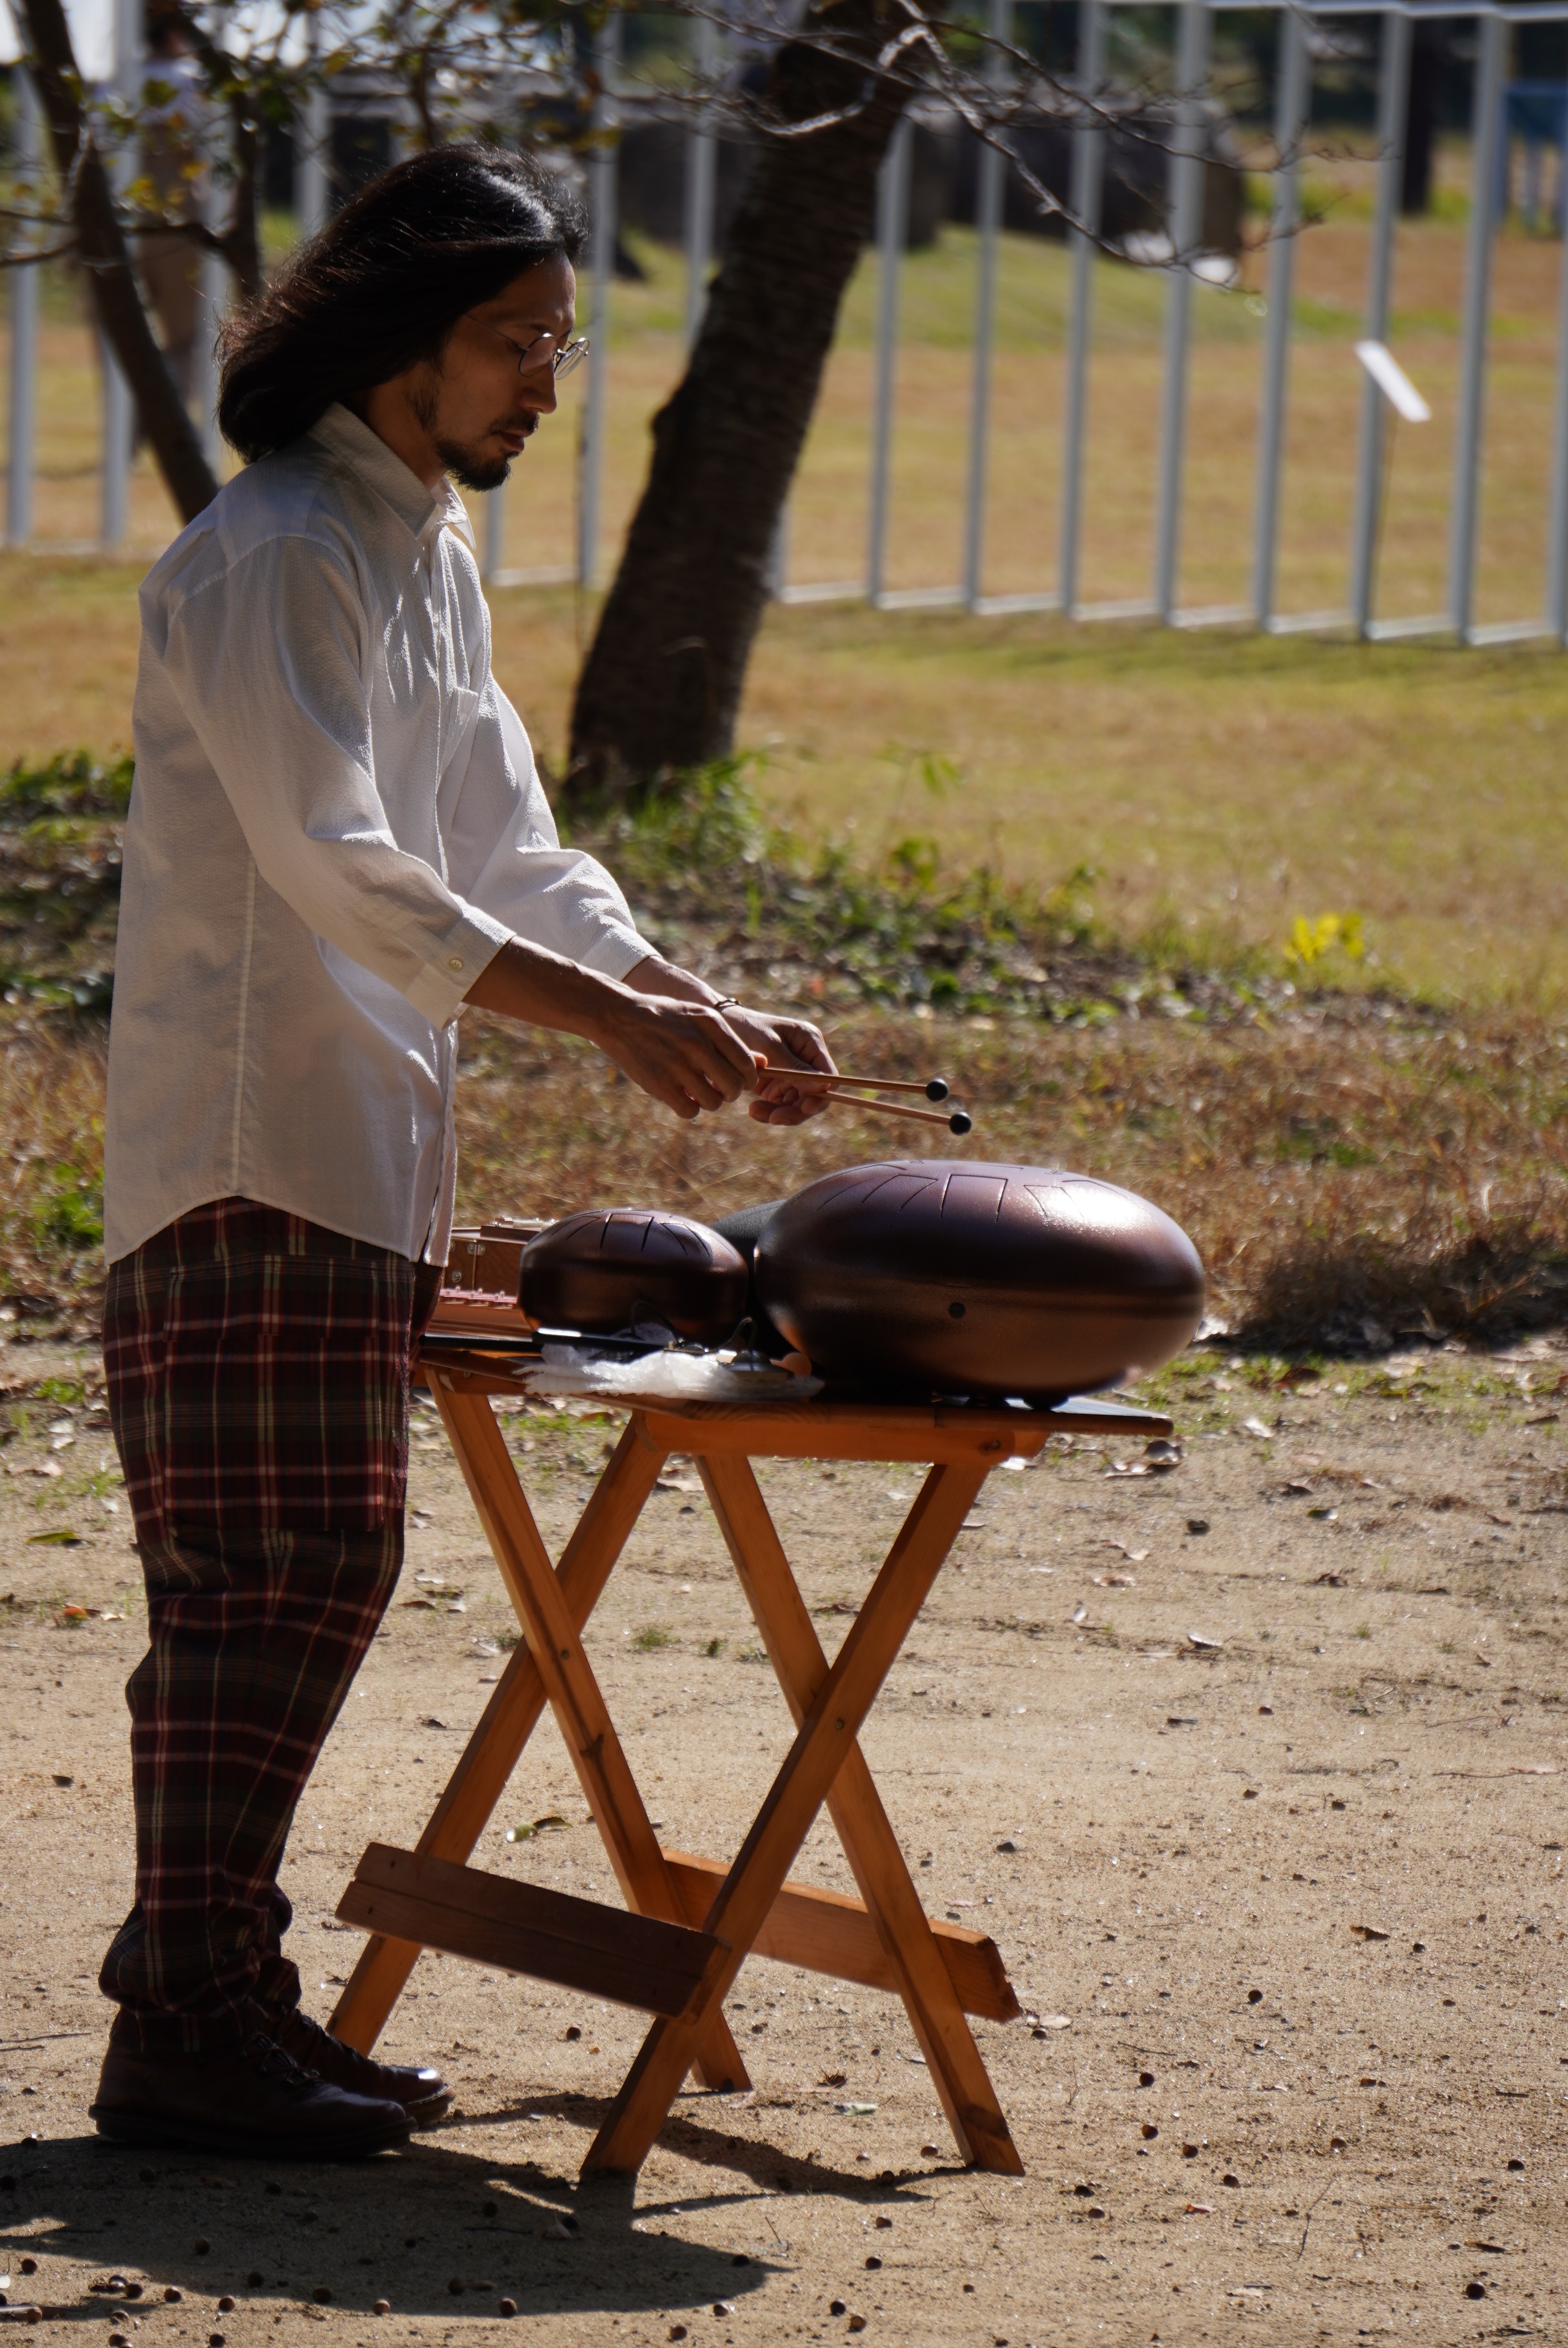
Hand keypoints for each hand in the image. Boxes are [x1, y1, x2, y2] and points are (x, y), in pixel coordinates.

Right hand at [592, 989, 760, 1121]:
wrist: (618, 1015)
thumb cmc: (665, 1018)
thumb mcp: (698, 1018)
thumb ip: (729, 1041)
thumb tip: (763, 1064)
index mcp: (711, 1024)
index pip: (746, 1064)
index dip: (747, 1079)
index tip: (736, 1080)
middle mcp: (697, 1043)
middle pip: (734, 1087)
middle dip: (729, 1093)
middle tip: (717, 1088)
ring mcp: (677, 1064)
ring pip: (713, 1102)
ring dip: (708, 1102)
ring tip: (696, 1090)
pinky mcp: (659, 1083)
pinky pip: (689, 1111)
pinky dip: (688, 1108)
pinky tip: (680, 1095)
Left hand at [716, 1005, 837, 1125]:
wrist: (722, 1027)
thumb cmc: (747, 1027)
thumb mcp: (769, 1045)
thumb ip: (795, 1067)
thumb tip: (823, 1088)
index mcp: (811, 1043)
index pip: (829, 1077)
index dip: (821, 1096)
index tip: (804, 1108)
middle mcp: (806, 1061)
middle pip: (815, 1097)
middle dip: (797, 1111)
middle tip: (774, 1118)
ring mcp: (793, 1075)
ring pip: (798, 1106)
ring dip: (780, 1114)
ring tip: (755, 1112)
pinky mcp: (778, 1086)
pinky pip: (781, 1107)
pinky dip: (769, 1112)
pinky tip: (754, 1110)